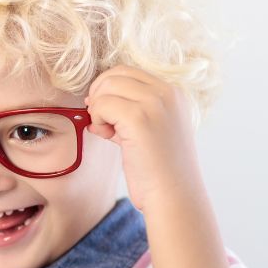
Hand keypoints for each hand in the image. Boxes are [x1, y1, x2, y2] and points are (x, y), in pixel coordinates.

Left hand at [84, 65, 204, 213]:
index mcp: (174, 93)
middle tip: (101, 121)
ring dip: (98, 109)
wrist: (174, 195)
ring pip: (107, 87)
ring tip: (108, 131)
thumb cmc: (158, 169)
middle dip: (99, 95)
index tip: (105, 113)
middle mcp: (168, 93)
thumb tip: (93, 99)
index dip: (108, 89)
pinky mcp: (140, 118)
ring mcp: (155, 103)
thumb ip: (128, 111)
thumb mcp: (149, 130)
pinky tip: (108, 137)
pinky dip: (98, 120)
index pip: (128, 72)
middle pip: (116, 74)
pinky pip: (102, 105)